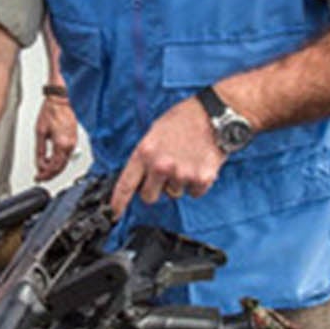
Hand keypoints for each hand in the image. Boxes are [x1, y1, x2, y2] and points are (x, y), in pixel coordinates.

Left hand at [34, 92, 77, 180]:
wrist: (60, 100)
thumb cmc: (51, 112)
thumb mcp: (40, 132)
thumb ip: (39, 151)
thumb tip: (39, 163)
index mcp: (61, 144)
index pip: (53, 167)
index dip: (45, 174)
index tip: (38, 177)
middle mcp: (70, 145)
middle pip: (60, 167)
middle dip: (50, 174)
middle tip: (41, 177)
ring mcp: (73, 142)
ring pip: (64, 162)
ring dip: (54, 168)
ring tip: (44, 170)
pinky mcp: (74, 139)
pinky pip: (67, 155)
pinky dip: (59, 160)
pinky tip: (52, 160)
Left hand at [110, 96, 226, 217]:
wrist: (213, 115)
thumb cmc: (184, 120)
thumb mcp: (155, 132)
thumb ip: (146, 156)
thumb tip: (140, 176)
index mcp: (145, 152)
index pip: (126, 185)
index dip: (118, 202)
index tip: (116, 212)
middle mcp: (161, 166)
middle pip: (149, 196)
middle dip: (154, 190)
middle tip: (164, 176)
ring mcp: (181, 174)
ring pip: (174, 194)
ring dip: (178, 183)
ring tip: (186, 162)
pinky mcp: (201, 179)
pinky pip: (194, 193)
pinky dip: (196, 184)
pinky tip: (198, 166)